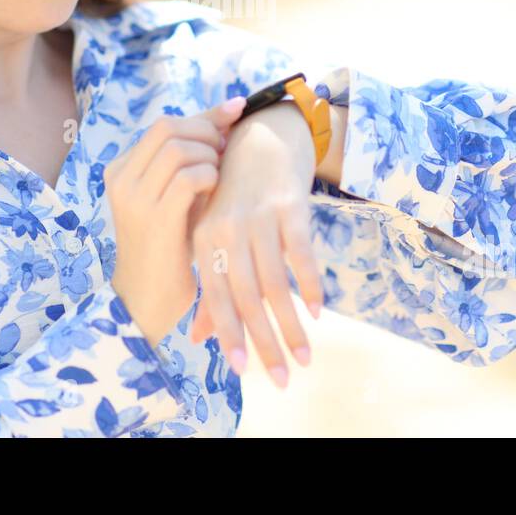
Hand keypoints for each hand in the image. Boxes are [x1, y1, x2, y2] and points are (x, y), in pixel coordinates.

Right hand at [107, 96, 246, 346]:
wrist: (148, 299)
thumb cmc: (170, 245)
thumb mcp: (174, 197)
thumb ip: (190, 160)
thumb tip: (227, 114)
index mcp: (122, 169)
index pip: (164, 125)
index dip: (204, 115)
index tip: (236, 110)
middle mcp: (121, 178)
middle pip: (168, 127)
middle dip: (206, 131)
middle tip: (226, 150)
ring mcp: (134, 198)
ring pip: (178, 148)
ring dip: (209, 155)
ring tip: (220, 174)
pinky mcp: (154, 219)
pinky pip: (189, 178)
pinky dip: (209, 177)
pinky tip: (215, 191)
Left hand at [186, 100, 324, 387]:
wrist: (262, 135)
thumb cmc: (235, 193)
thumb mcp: (215, 232)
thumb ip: (209, 284)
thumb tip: (198, 336)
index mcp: (204, 238)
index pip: (216, 297)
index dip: (229, 335)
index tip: (244, 372)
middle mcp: (227, 229)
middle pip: (246, 297)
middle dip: (265, 343)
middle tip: (283, 379)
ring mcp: (259, 217)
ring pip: (275, 283)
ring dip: (292, 326)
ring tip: (306, 357)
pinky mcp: (289, 205)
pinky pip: (301, 253)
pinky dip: (309, 284)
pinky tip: (317, 311)